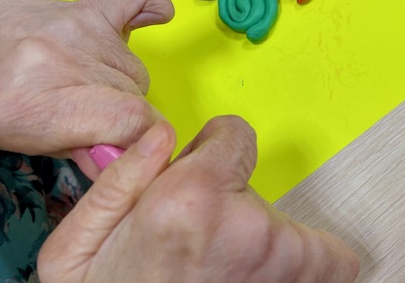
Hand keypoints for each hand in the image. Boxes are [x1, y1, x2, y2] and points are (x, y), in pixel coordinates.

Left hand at [0, 0, 173, 174]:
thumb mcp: (27, 143)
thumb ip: (84, 153)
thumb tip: (129, 158)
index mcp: (35, 111)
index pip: (127, 120)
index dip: (144, 137)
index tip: (139, 143)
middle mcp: (55, 64)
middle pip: (134, 96)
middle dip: (123, 113)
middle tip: (94, 111)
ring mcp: (73, 29)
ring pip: (136, 69)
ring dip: (123, 81)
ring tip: (90, 76)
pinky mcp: (85, 5)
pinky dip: (153, 6)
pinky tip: (150, 18)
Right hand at [37, 116, 359, 281]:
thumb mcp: (73, 252)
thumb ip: (117, 181)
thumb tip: (160, 136)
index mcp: (189, 203)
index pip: (237, 135)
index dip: (216, 149)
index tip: (205, 171)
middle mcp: (247, 232)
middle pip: (264, 188)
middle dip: (237, 207)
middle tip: (208, 242)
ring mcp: (282, 269)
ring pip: (301, 231)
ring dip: (274, 243)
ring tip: (231, 271)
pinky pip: (331, 264)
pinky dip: (308, 268)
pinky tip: (262, 281)